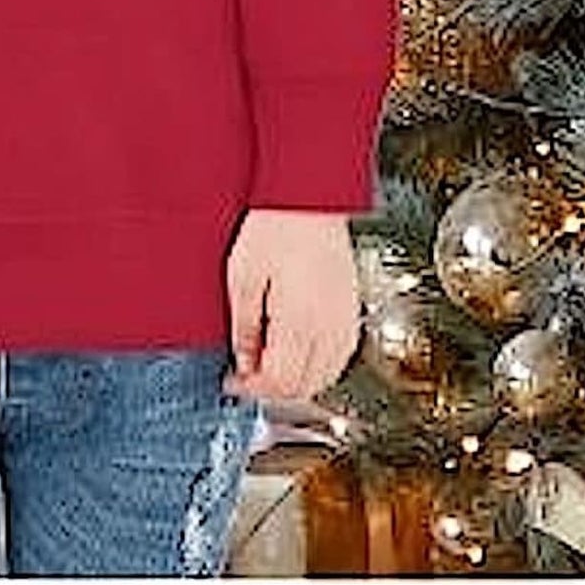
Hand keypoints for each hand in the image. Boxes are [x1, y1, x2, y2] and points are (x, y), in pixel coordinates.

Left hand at [221, 209, 360, 402]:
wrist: (308, 194)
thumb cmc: (275, 224)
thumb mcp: (242, 275)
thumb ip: (243, 325)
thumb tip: (243, 360)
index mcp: (299, 321)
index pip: (277, 382)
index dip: (250, 389)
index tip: (232, 382)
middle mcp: (328, 326)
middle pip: (302, 387)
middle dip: (271, 390)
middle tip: (246, 376)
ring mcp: (344, 318)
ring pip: (325, 377)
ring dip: (296, 383)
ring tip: (269, 365)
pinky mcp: (351, 308)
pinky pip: (340, 357)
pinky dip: (319, 367)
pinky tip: (300, 355)